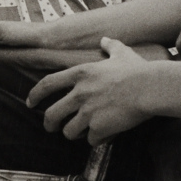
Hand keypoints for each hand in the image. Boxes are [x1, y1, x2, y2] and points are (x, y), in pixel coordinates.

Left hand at [30, 37, 155, 143]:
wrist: (150, 88)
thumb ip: (110, 46)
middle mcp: (79, 93)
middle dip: (49, 124)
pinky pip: (91, 140)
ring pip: (69, 131)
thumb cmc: (137, 70)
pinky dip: (96, 140)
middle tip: (52, 128)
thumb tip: (105, 40)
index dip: (35, 94)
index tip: (30, 103)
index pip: (47, 84)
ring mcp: (88, 112)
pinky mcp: (99, 128)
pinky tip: (104, 136)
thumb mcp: (121, 52)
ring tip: (82, 133)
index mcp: (80, 74)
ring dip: (74, 134)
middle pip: (52, 114)